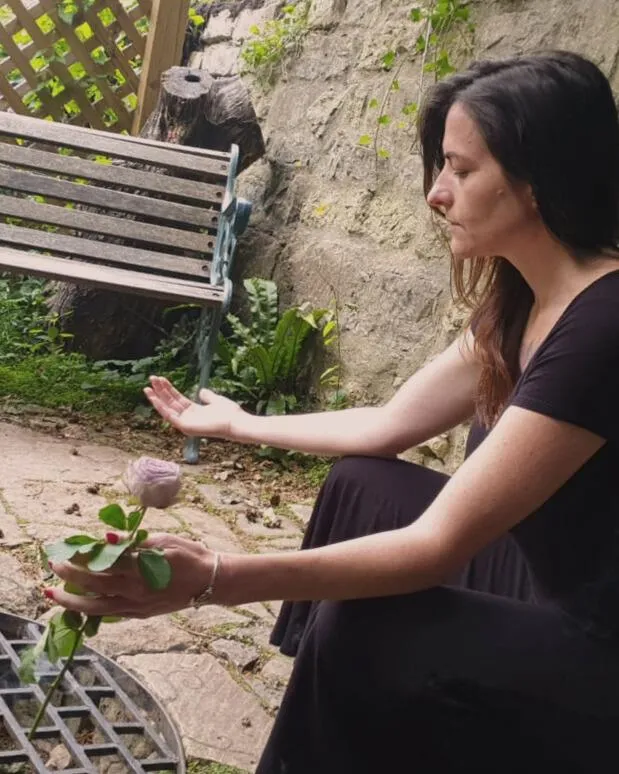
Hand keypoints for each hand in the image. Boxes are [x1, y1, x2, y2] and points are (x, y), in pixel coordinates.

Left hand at [46, 534, 221, 617]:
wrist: (210, 582)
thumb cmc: (190, 555)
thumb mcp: (164, 540)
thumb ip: (133, 542)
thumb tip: (106, 539)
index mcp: (141, 569)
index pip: (103, 562)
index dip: (81, 556)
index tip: (66, 547)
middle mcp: (135, 590)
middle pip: (93, 585)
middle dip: (69, 575)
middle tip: (53, 565)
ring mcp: (136, 606)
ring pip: (96, 607)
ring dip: (71, 601)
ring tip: (52, 594)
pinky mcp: (140, 614)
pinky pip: (109, 614)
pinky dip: (91, 608)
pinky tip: (79, 602)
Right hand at [144, 376, 244, 438]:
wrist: (235, 422)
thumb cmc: (229, 413)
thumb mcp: (216, 400)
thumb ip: (208, 396)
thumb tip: (201, 391)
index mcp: (194, 412)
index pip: (177, 399)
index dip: (168, 389)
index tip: (160, 379)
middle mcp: (188, 418)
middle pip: (170, 402)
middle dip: (160, 391)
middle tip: (151, 378)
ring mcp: (186, 423)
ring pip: (167, 409)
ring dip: (156, 398)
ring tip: (147, 387)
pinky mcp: (185, 427)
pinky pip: (169, 416)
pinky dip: (161, 407)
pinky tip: (154, 398)